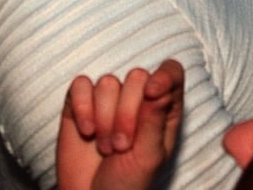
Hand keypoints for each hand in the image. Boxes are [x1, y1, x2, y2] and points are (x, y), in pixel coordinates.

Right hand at [56, 61, 184, 189]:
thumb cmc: (128, 182)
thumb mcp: (148, 157)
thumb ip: (154, 120)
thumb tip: (160, 86)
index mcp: (164, 108)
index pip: (172, 73)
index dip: (164, 75)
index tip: (151, 92)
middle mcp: (138, 98)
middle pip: (137, 77)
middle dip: (127, 114)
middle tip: (122, 146)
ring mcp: (108, 99)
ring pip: (108, 83)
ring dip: (104, 119)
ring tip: (106, 147)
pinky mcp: (80, 103)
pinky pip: (80, 85)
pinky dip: (82, 108)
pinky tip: (86, 132)